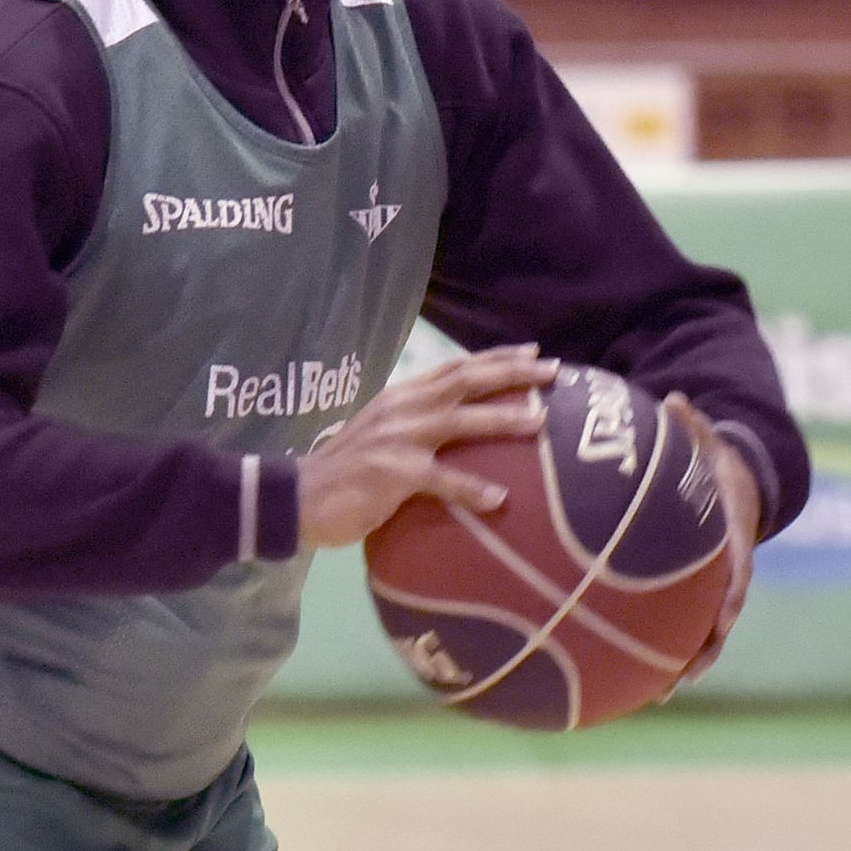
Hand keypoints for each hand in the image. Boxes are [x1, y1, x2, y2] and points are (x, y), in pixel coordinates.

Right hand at [297, 345, 558, 549]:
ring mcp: (398, 439)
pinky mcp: (393, 474)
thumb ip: (415, 423)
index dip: (496, 357)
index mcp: (402, 396)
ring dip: (503, 419)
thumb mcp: (381, 433)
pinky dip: (472, 489)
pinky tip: (499, 500)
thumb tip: (455, 425)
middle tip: (553, 370)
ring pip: (461, 421)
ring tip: (540, 422)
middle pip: (466, 380)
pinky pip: (441, 481)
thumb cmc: (344, 470)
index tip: (533, 350)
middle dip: (513, 372)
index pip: (456, 367)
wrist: (297, 496)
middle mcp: (404, 408)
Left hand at [664, 391, 762, 677]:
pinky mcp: (689, 601)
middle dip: (704, 653)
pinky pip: (670, 629)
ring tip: (654, 698)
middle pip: (719, 623)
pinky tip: (618, 675)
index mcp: (734, 544)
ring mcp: (707, 594)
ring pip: (697, 638)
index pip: (738, 576)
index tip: (722, 622)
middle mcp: (725, 578)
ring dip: (677, 667)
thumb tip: (674, 400)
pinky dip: (653, 652)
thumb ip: (693, 427)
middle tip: (682, 680)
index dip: (731, 601)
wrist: (739, 490)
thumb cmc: (718, 467)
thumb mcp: (709, 444)